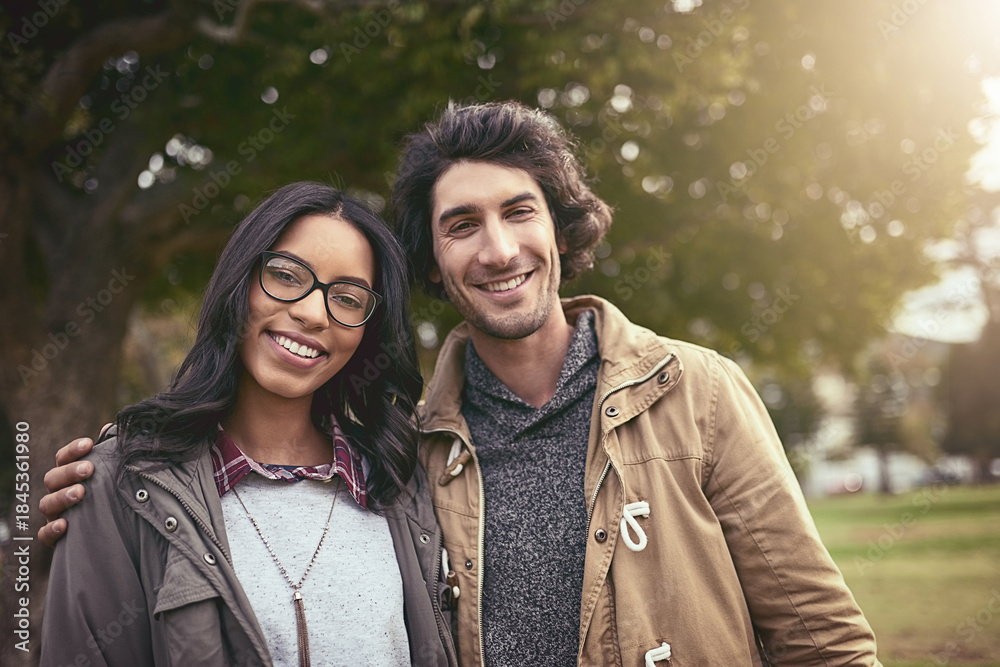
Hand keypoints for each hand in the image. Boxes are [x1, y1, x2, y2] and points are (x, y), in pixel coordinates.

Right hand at [37, 425, 108, 545]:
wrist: (111, 532)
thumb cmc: (108, 496)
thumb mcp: (112, 475)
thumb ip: (109, 453)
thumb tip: (109, 428)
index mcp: (69, 475)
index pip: (63, 458)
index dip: (73, 450)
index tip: (88, 443)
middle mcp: (58, 492)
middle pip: (53, 478)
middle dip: (69, 472)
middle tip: (89, 469)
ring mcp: (55, 515)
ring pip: (47, 503)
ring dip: (62, 497)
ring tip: (81, 492)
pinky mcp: (55, 538)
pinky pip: (45, 535)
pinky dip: (51, 529)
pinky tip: (65, 524)